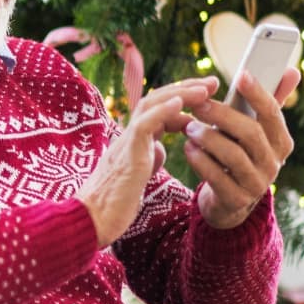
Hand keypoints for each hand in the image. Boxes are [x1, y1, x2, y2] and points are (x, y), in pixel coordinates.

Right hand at [78, 77, 218, 246]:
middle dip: (186, 88)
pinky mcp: (127, 156)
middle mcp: (129, 135)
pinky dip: (162, 111)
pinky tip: (180, 103)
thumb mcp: (138, 175)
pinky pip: (143, 126)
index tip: (207, 96)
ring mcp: (126, 143)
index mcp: (134, 140)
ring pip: (150, 105)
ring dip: (179, 94)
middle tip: (212, 82)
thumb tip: (161, 149)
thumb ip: (149, 158)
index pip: (159, 110)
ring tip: (203, 88)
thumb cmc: (113, 203)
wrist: (91, 221)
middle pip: (156, 99)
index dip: (183, 100)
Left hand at [183, 68, 298, 229]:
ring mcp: (256, 184)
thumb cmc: (242, 152)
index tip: (241, 74)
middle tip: (198, 104)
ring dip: (208, 138)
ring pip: (233, 156)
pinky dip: (201, 161)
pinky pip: (217, 178)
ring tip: (189, 127)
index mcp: (281, 141)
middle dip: (222, 116)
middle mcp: (274, 163)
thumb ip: (271, 101)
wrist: (231, 199)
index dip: (258, 93)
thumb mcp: (257, 129)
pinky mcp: (236, 200)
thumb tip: (292, 70)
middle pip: (251, 133)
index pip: (272, 113)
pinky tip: (188, 148)